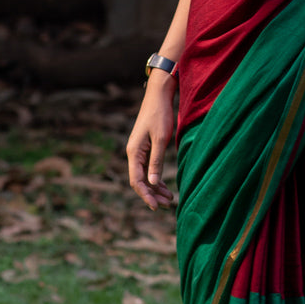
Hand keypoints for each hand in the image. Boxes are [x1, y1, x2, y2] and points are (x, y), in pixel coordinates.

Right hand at [126, 74, 176, 210]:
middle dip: (152, 194)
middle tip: (168, 205)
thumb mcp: (160, 139)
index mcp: (134, 152)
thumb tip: (153, 183)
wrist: (159, 96)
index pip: (136, 180)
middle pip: (140, 181)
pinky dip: (157, 179)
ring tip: (170, 199)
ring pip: (145, 176)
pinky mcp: (146, 148)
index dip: (146, 195)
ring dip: (156, 189)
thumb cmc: (160, 115)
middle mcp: (133, 153)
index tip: (157, 207)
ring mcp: (139, 151)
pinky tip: (166, 187)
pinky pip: (149, 168)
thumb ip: (156, 162)